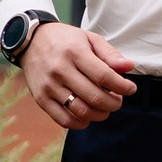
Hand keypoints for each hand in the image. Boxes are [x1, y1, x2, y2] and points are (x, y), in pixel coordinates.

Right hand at [20, 19, 134, 126]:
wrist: (31, 41)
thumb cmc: (66, 41)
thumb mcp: (89, 38)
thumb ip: (110, 54)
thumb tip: (129, 67)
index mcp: (75, 52)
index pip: (104, 76)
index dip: (122, 86)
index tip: (130, 89)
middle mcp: (60, 70)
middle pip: (95, 97)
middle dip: (114, 103)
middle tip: (118, 100)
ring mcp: (49, 86)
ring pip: (81, 111)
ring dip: (100, 115)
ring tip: (105, 108)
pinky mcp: (41, 99)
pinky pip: (64, 120)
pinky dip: (81, 123)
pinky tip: (88, 116)